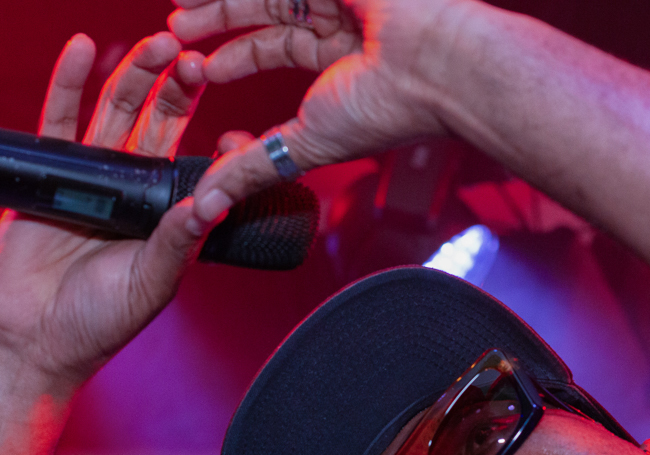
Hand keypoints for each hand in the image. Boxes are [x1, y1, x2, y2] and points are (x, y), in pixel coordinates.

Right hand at [0, 32, 213, 396]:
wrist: (34, 337)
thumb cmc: (99, 321)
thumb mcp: (150, 284)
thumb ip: (176, 243)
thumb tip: (211, 203)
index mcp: (168, 215)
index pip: (198, 167)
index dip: (218, 146)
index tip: (239, 132)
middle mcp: (137, 190)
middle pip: (162, 125)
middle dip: (181, 90)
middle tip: (198, 60)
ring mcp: (96, 177)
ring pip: (118, 113)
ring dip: (136, 75)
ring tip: (158, 43)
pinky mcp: (53, 174)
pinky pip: (60, 120)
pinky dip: (69, 82)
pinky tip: (82, 49)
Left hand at [168, 0, 465, 221]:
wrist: (438, 68)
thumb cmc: (390, 109)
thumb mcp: (305, 144)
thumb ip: (253, 167)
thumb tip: (207, 204)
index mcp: (341, 63)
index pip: (276, 50)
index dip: (233, 60)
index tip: (201, 72)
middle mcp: (341, 25)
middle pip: (265, 13)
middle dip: (216, 24)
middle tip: (175, 34)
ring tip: (178, 6)